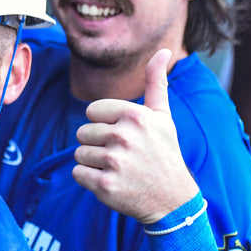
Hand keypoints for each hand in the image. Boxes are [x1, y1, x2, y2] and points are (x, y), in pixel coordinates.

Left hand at [72, 49, 199, 222]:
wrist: (172, 200)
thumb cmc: (164, 153)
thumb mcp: (163, 117)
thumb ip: (156, 82)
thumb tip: (162, 50)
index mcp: (135, 115)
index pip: (92, 111)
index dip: (104, 124)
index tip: (124, 135)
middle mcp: (124, 136)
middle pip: (82, 133)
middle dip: (97, 144)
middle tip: (122, 156)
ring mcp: (115, 162)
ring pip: (79, 154)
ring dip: (93, 163)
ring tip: (118, 169)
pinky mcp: (105, 186)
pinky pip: (78, 174)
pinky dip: (89, 180)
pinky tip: (112, 182)